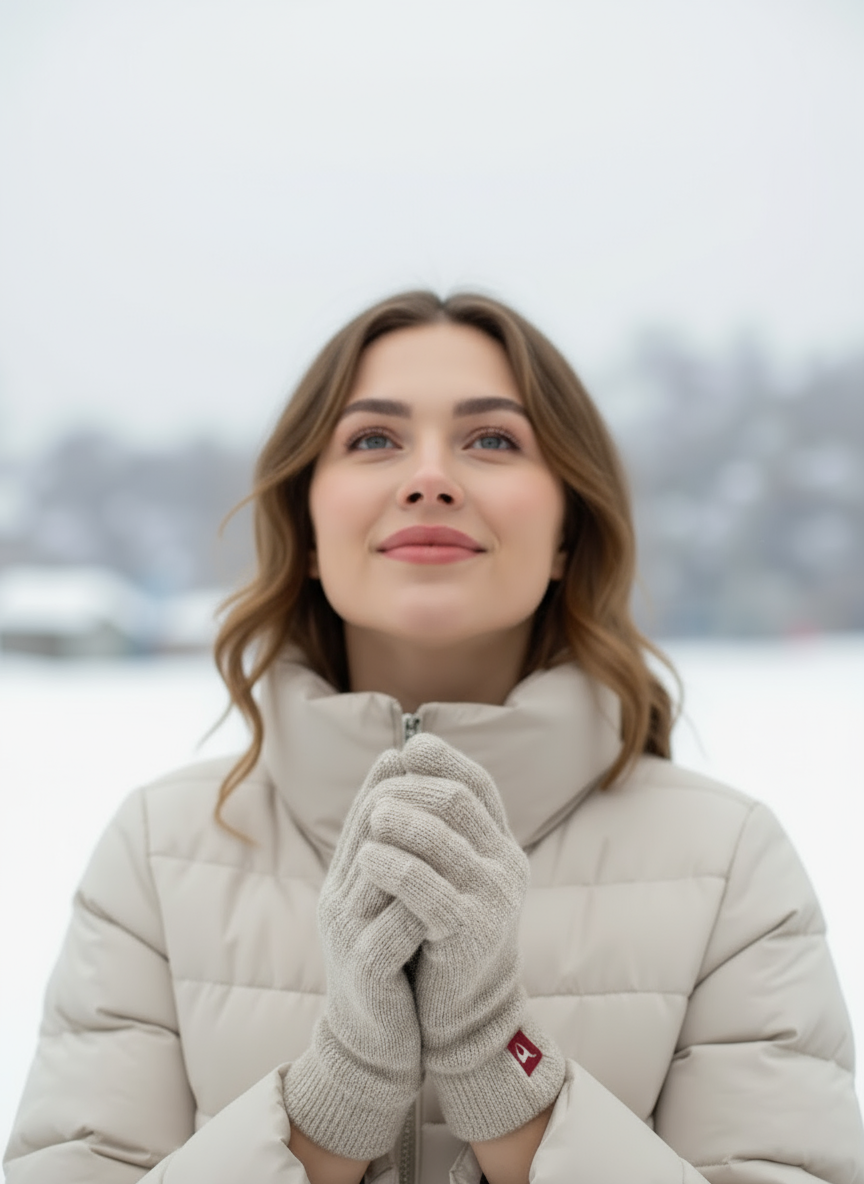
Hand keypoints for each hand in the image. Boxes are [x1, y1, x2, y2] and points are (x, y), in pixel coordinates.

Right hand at [283, 748, 424, 1160]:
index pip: (360, 814)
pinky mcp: (365, 968)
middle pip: (366, 830)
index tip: (411, 750)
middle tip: (435, 776)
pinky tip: (448, 898)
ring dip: (416, 845)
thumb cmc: (388, 964)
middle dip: (401, 798)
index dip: (383, 781)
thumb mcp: (385, 905)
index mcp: (344, 881)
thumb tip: (413, 800)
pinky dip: (422, 906)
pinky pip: (395, 927)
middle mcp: (337, 899)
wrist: (373, 1042)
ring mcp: (347, 932)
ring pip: (379, 870)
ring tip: (451, 826)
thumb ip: (395, 861)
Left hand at [358, 734, 564, 1142]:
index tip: (411, 747)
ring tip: (369, 818)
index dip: (446, 760)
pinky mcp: (471, 929)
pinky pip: (426, 886)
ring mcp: (492, 895)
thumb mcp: (449, 877)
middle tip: (380, 795)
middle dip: (414, 789)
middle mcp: (505, 864)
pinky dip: (393, 866)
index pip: (478, 784)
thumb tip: (399, 760)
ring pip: (442, 836)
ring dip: (400, 820)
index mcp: (500, 846)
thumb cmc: (445, 935)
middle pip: (458, 800)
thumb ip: (438, 831)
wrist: (463, 1011)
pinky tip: (366, 860)